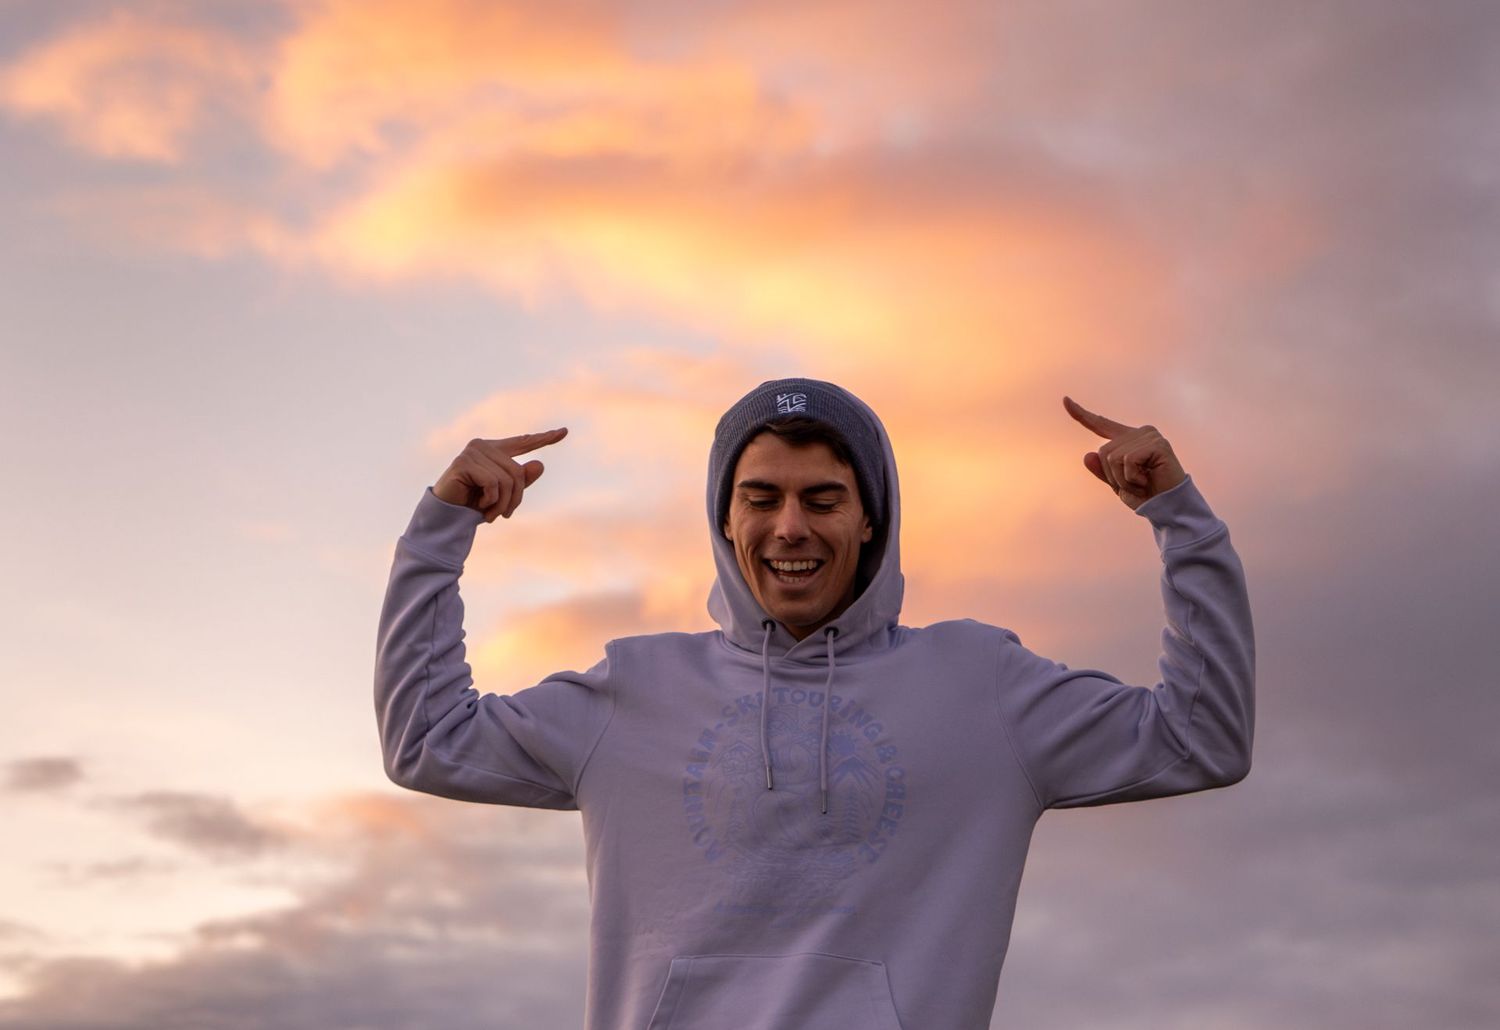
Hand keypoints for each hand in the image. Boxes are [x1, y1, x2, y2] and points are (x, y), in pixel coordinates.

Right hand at [433, 428, 568, 522]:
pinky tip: (480, 505)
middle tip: (504, 515)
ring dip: (502, 504)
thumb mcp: (504, 495)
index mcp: (495, 450)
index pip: (524, 442)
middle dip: (515, 499)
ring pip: (507, 479)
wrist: (448, 516)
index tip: (564, 431)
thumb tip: (540, 464)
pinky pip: (493, 484)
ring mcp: (473, 452)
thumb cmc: (475, 504)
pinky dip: (490, 500)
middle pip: (518, 472)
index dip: (545, 438)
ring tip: (491, 514)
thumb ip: (521, 480)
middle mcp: (484, 445)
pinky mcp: (464, 463)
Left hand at [1063, 397, 1185, 510]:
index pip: (1100, 424)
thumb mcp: (1117, 485)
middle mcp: (1139, 432)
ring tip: (1143, 482)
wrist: (1168, 508)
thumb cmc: (1145, 495)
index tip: (1064, 400)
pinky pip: (1127, 461)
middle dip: (1113, 476)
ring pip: (1113, 458)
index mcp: (1127, 439)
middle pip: (1103, 451)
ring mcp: (1149, 436)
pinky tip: (1148, 479)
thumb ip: (1103, 471)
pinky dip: (1132, 478)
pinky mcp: (1157, 444)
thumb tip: (1088, 455)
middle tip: (1136, 483)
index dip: (1081, 414)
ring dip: (1123, 479)